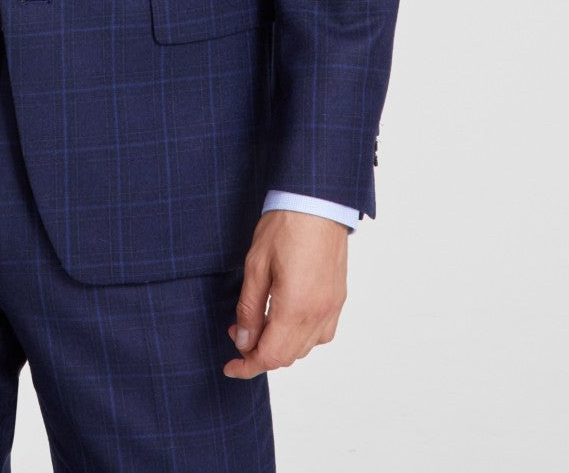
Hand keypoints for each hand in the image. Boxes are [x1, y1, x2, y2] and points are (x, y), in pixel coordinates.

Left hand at [223, 209, 347, 378]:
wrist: (317, 201)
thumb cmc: (285, 226)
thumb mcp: (255, 266)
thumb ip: (249, 309)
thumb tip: (243, 340)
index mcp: (296, 308)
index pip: (270, 356)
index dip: (247, 366)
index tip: (230, 367)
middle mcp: (318, 314)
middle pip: (287, 356)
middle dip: (259, 355)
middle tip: (238, 335)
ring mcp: (332, 307)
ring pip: (305, 348)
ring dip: (280, 346)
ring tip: (257, 325)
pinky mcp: (338, 298)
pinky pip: (321, 334)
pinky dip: (301, 337)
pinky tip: (285, 320)